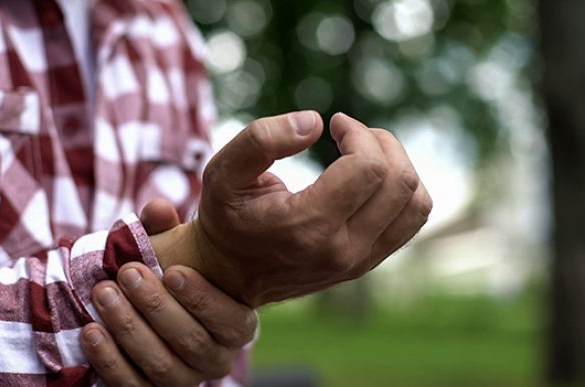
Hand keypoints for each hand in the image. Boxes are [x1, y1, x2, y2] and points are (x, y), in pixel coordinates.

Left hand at [80, 200, 256, 385]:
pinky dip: (109, 359)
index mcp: (234, 323)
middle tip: (127, 274)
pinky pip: (133, 386)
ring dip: (128, 327)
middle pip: (192, 341)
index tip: (172, 272)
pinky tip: (91, 331)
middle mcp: (215, 358)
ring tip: (103, 294)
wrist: (132, 309)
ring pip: (162, 365)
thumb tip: (158, 208)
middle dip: (155, 306)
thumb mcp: (166, 248)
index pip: (232, 321)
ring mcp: (183, 381)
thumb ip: (165, 229)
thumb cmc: (160, 274)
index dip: (203, 299)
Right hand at [151, 112, 431, 306]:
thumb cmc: (226, 216)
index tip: (335, 123)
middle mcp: (340, 250)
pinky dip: (402, 189)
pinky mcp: (366, 263)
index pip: (367, 168)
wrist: (228, 275)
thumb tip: (316, 122)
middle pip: (399, 182)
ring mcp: (358, 262)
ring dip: (398, 164)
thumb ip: (260, 139)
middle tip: (350, 131)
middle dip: (380, 142)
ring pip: (416, 203)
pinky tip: (371, 176)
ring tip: (364, 152)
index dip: (357, 133)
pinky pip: (411, 220)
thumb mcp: (222, 171)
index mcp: (306, 227)